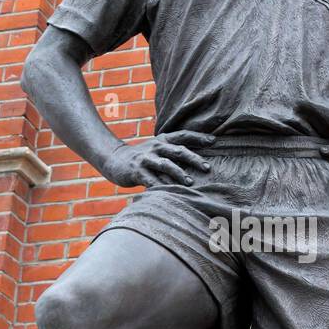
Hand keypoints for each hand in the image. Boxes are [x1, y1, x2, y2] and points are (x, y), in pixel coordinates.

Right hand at [100, 131, 214, 187]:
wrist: (114, 159)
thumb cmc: (143, 158)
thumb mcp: (157, 149)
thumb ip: (173, 153)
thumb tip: (198, 161)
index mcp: (162, 140)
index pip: (183, 135)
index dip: (199, 137)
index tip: (214, 141)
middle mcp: (156, 147)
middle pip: (178, 151)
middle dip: (194, 159)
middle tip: (207, 168)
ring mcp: (146, 159)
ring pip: (165, 165)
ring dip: (179, 173)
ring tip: (189, 183)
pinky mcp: (137, 171)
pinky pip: (151, 180)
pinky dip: (161, 187)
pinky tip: (170, 194)